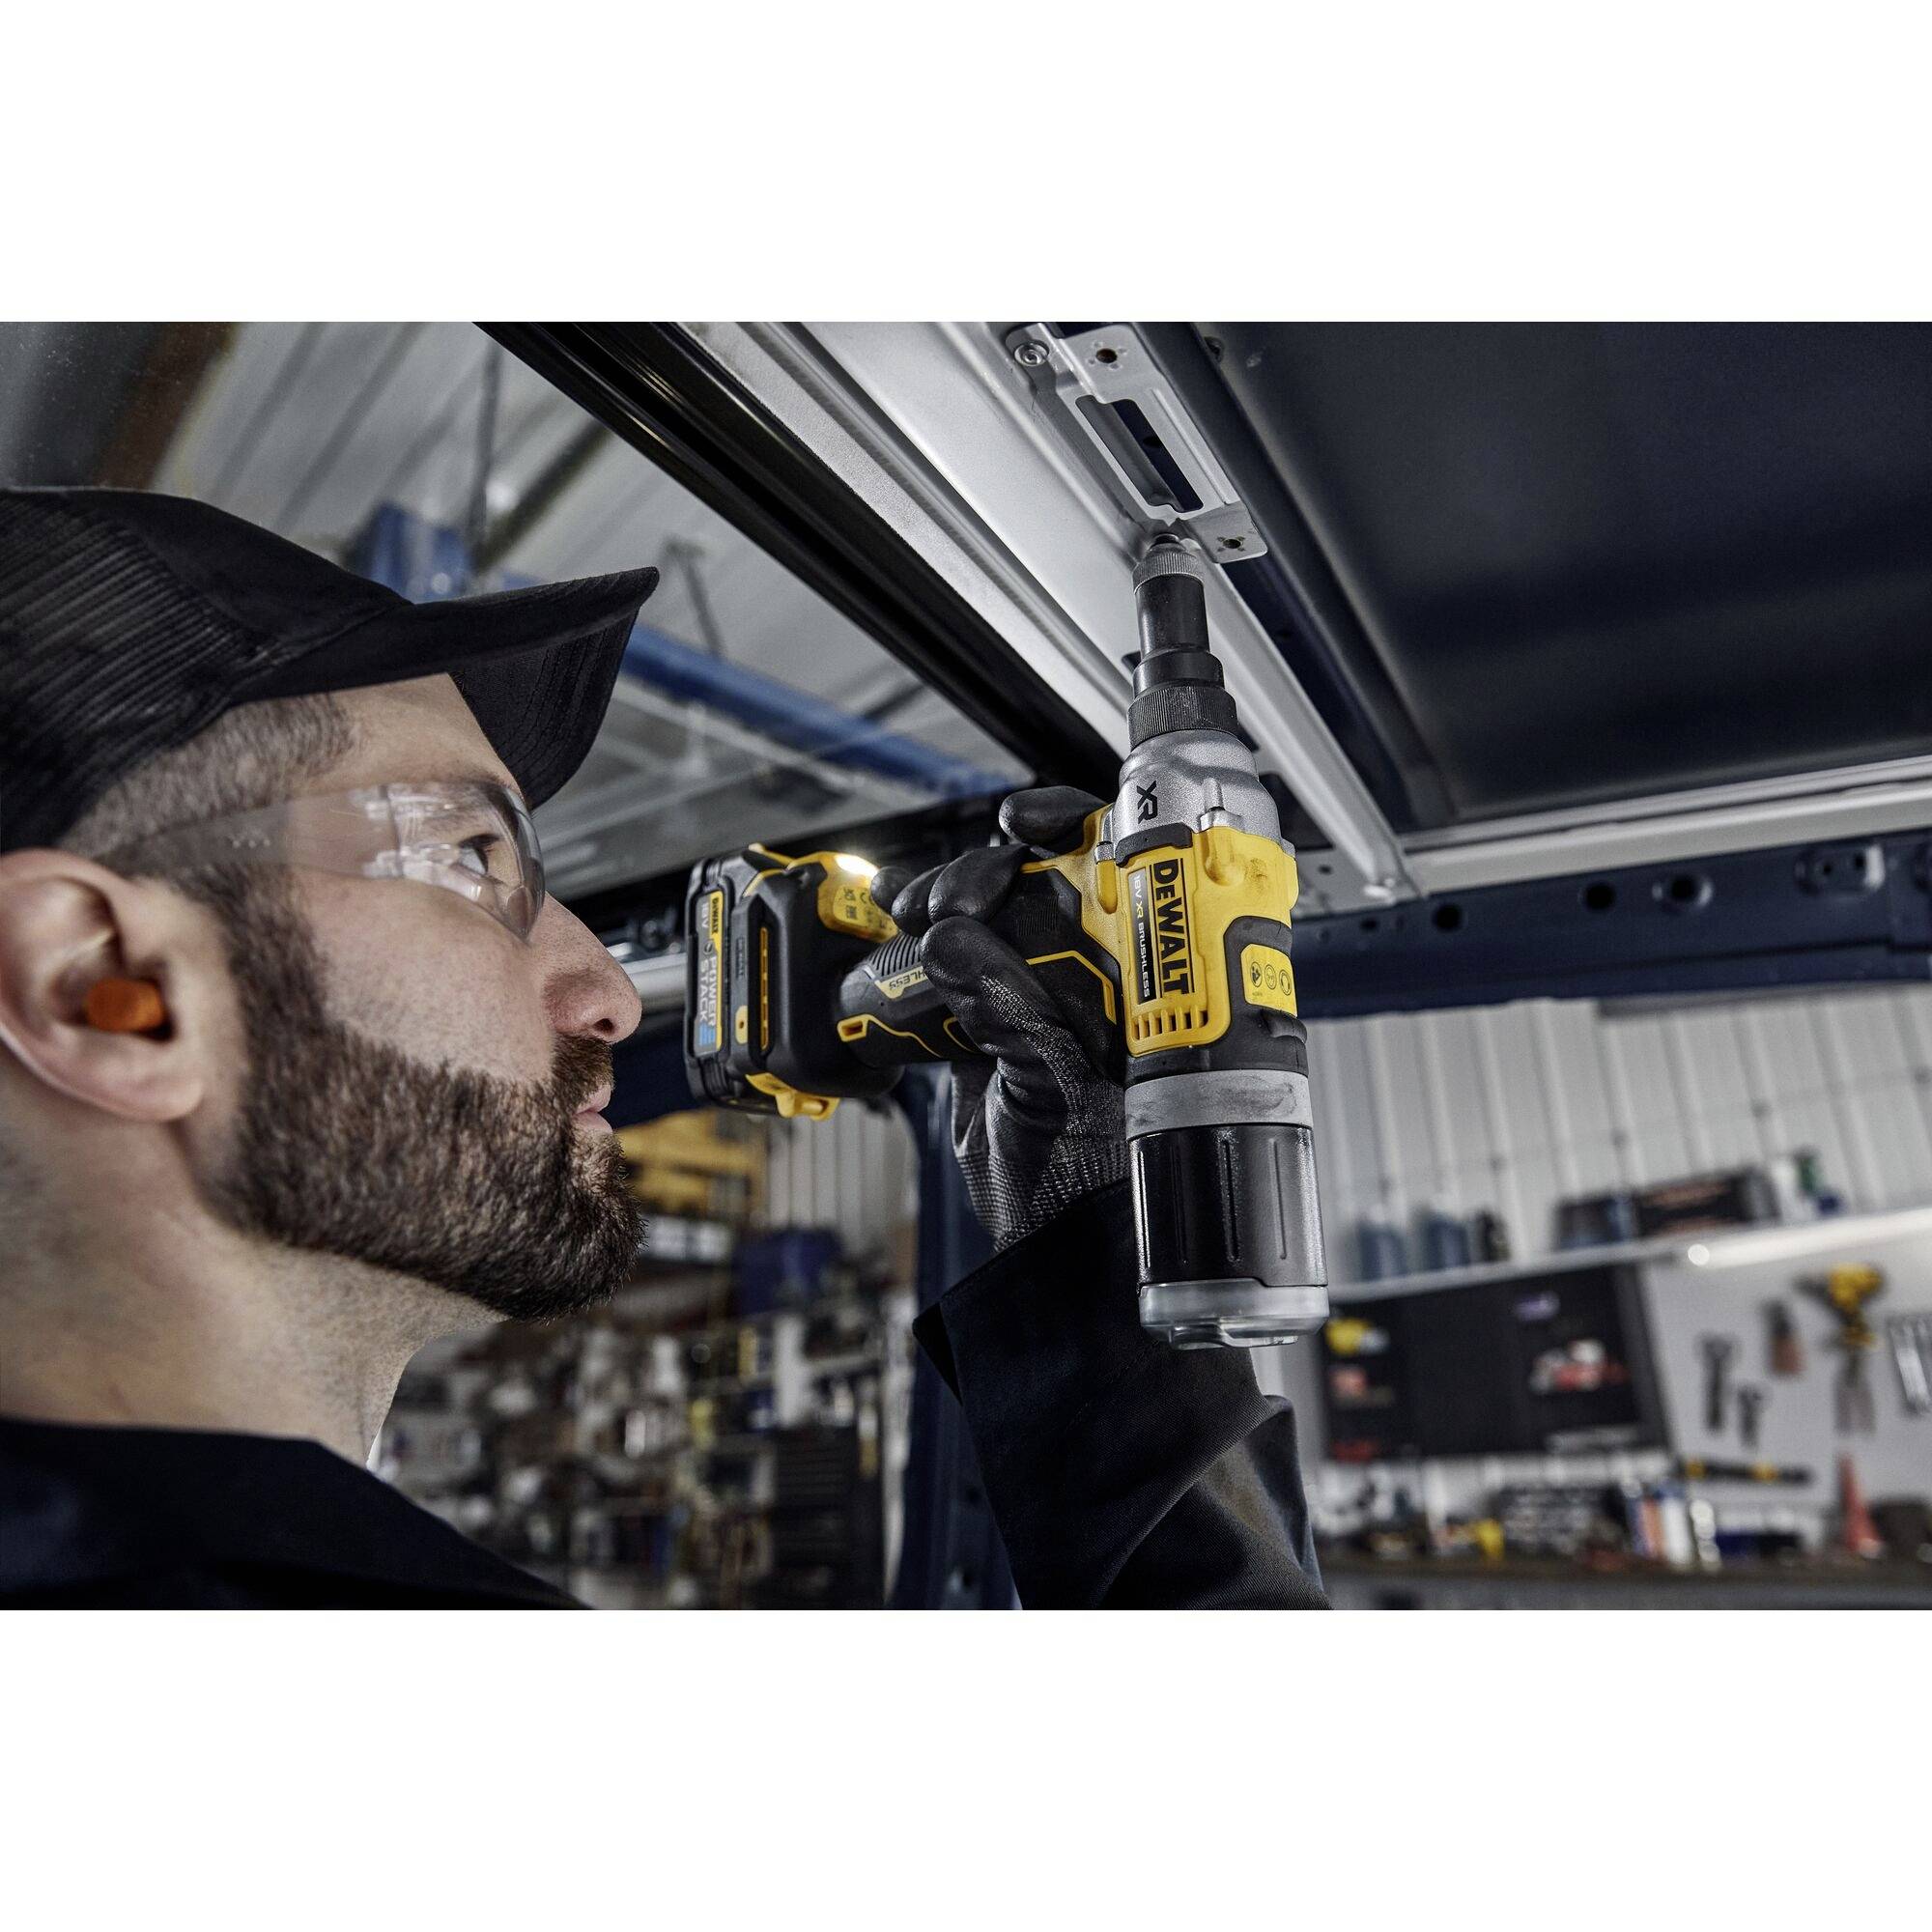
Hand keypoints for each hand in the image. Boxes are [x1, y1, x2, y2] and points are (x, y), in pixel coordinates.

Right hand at [873, 787, 1123, 1249]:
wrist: (1062, 1269)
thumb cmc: (1103, 1197)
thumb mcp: (1060, 1098)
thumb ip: (1014, 1014)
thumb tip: (954, 943)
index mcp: (1148, 990)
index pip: (1125, 877)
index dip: (1077, 831)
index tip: (1023, 821)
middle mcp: (1105, 989)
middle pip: (1047, 888)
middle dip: (987, 876)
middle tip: (947, 903)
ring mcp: (1048, 1009)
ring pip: (994, 925)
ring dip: (942, 908)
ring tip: (911, 919)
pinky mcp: (997, 1035)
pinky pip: (957, 976)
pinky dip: (916, 957)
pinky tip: (891, 932)